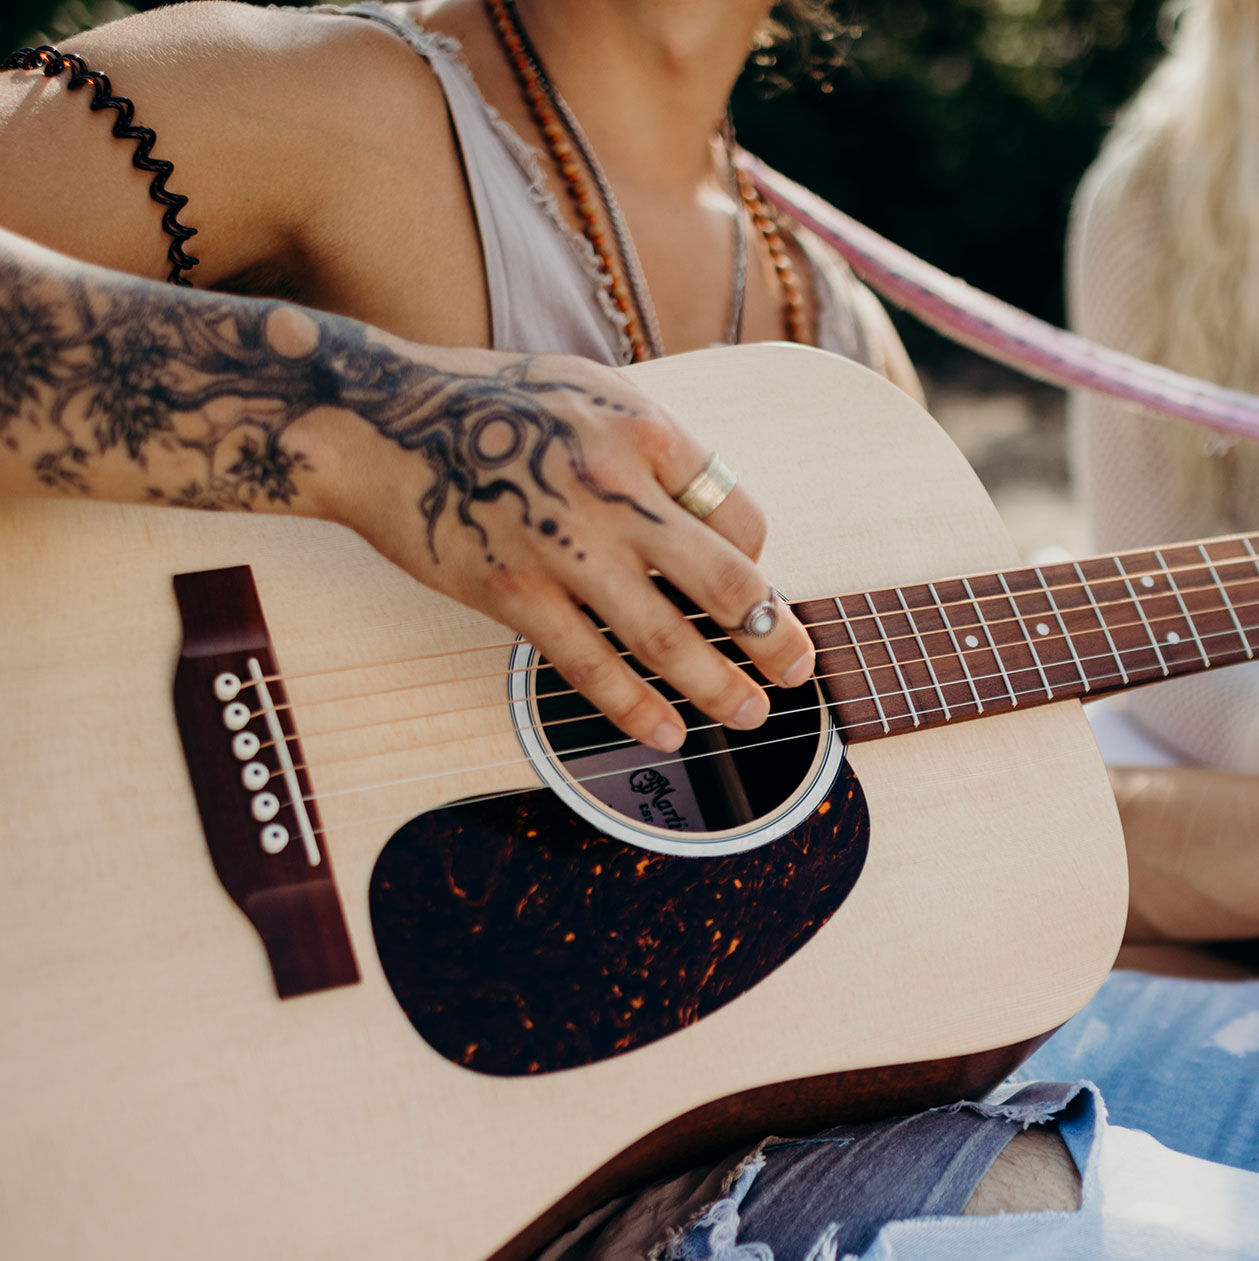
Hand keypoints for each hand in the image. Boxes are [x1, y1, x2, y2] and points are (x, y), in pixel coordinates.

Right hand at [312, 347, 816, 751]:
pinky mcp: (511, 593)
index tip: (749, 584)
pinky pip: (588, 666)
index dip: (759, 556)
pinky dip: (634, 706)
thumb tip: (709, 511)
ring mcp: (563, 546)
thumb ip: (649, 443)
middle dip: (776, 637)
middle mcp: (615, 488)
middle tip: (799, 671)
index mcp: (643, 428)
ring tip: (750, 713)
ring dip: (718, 686)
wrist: (378, 419)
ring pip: (666, 637)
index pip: (738, 511)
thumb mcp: (586, 388)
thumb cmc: (485, 402)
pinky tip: (664, 731)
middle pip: (728, 581)